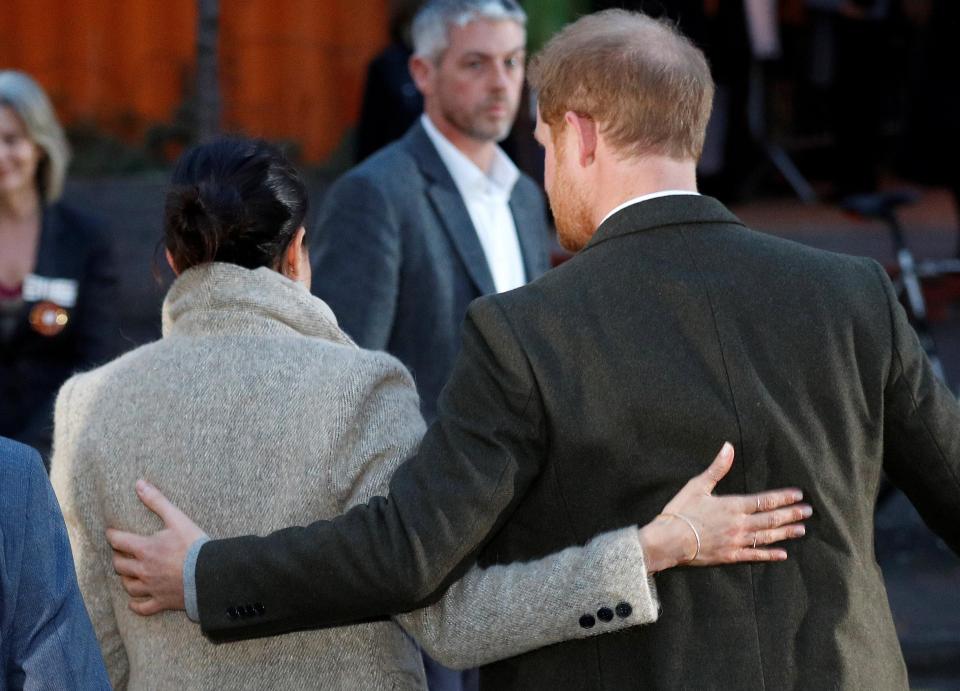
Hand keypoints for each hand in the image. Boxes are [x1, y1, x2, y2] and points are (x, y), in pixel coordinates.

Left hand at [105, 480, 205, 615]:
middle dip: (118, 557)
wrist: (210, 574)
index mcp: (145, 549)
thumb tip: (139, 484)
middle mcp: (143, 570)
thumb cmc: (194, 545)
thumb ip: (157, 501)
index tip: (111, 532)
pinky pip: (142, 607)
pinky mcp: (161, 601)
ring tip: (128, 572)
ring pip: (128, 585)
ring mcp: (151, 588)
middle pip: (120, 565)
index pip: (118, 541)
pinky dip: (136, 605)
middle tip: (121, 551)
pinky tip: (134, 602)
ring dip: (126, 578)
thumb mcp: (177, 518)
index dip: (112, 535)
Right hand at [639, 442, 809, 572]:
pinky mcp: (730, 555)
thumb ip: (717, 468)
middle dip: (791, 514)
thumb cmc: (681, 511)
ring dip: (785, 533)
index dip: (783, 497)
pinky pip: (755, 555)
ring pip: (767, 537)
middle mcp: (740, 524)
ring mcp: (737, 542)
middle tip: (808, 512)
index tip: (799, 495)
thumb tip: (728, 447)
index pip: (764, 500)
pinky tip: (782, 554)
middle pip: (771, 519)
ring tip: (801, 530)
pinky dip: (769, 555)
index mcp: (733, 506)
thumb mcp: (697, 486)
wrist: (670, 541)